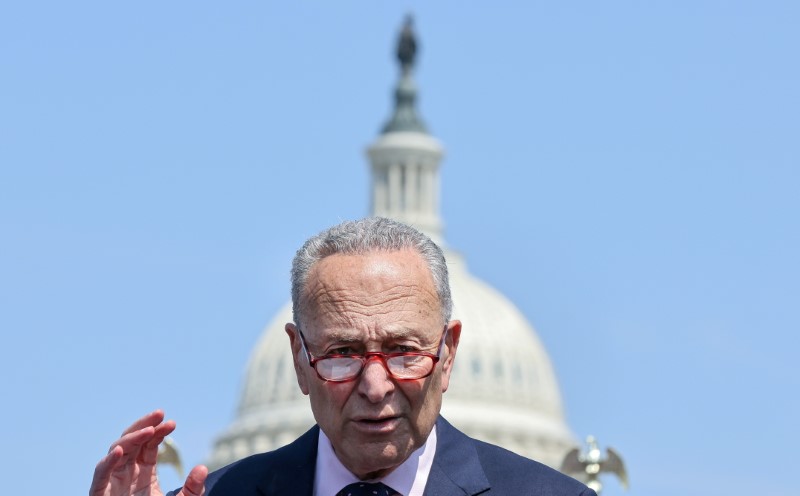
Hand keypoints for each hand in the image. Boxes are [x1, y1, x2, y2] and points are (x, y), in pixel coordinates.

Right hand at [90, 410, 207, 495]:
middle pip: (131, 441)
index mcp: (143, 472)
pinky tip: (121, 450)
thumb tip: (202, 468)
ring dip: (131, 438)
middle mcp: (126, 473)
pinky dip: (108, 462)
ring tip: (149, 431)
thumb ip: (193, 489)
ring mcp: (112, 482)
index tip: (172, 423)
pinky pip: (100, 475)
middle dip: (144, 426)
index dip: (158, 432)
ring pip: (116, 451)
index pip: (149, 445)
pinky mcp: (100, 494)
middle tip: (160, 413)